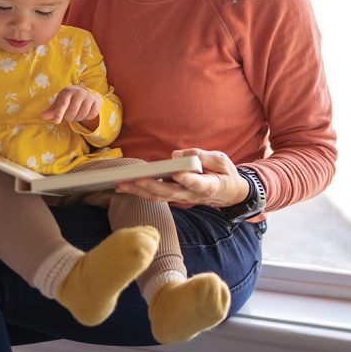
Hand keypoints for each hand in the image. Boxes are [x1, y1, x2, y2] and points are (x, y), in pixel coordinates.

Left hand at [41, 86, 101, 125]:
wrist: (84, 92)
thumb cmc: (68, 99)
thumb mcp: (59, 103)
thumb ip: (52, 111)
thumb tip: (43, 116)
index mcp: (67, 91)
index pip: (62, 104)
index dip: (59, 114)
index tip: (56, 121)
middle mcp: (79, 92)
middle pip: (72, 113)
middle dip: (69, 117)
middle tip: (70, 113)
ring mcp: (89, 96)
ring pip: (82, 115)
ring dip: (78, 118)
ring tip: (77, 112)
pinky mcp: (97, 101)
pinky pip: (91, 115)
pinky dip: (87, 117)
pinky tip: (85, 112)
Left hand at [114, 148, 249, 208]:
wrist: (229, 193)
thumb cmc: (225, 174)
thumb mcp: (221, 160)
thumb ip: (201, 156)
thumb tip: (176, 154)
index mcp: (208, 185)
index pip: (197, 184)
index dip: (187, 179)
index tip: (177, 174)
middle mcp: (192, 194)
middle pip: (170, 192)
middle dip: (151, 186)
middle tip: (135, 179)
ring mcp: (181, 197)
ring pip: (159, 196)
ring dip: (139, 191)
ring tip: (121, 184)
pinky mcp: (174, 196)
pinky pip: (156, 196)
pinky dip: (140, 192)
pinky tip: (125, 186)